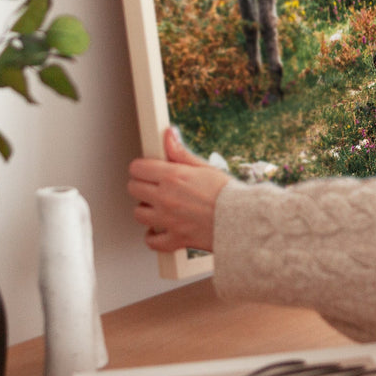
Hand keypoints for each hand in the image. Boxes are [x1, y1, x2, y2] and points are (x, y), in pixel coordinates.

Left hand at [127, 127, 230, 253]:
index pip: (138, 168)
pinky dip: (153, 236)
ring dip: (146, 210)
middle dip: (141, 186)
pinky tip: (160, 229)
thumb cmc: (228, 193)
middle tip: (153, 186)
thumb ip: (181, 152)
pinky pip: (151, 241)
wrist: (243, 220)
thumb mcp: (204, 167)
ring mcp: (168, 220)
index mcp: (173, 176)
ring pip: (138, 214)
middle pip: (133, 189)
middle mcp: (166, 198)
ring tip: (158, 206)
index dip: (141, 167)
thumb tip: (168, 135)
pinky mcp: (174, 238)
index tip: (147, 169)